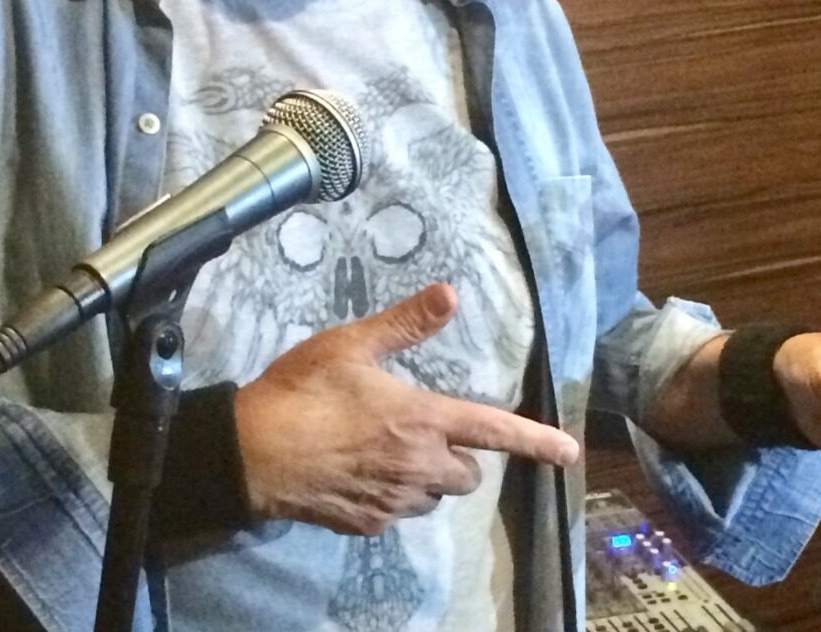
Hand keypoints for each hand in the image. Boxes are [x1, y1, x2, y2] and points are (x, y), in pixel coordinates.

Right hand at [234, 281, 578, 534]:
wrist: (250, 454)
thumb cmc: (302, 391)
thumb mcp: (351, 344)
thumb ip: (404, 323)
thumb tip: (450, 294)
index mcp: (422, 420)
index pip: (494, 431)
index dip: (536, 441)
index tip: (569, 453)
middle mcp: (418, 467)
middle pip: (468, 474)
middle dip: (460, 456)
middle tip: (423, 429)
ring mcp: (392, 502)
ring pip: (434, 496)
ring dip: (427, 477)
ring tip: (388, 450)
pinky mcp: (366, 525)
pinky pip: (398, 512)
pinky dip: (393, 495)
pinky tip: (360, 472)